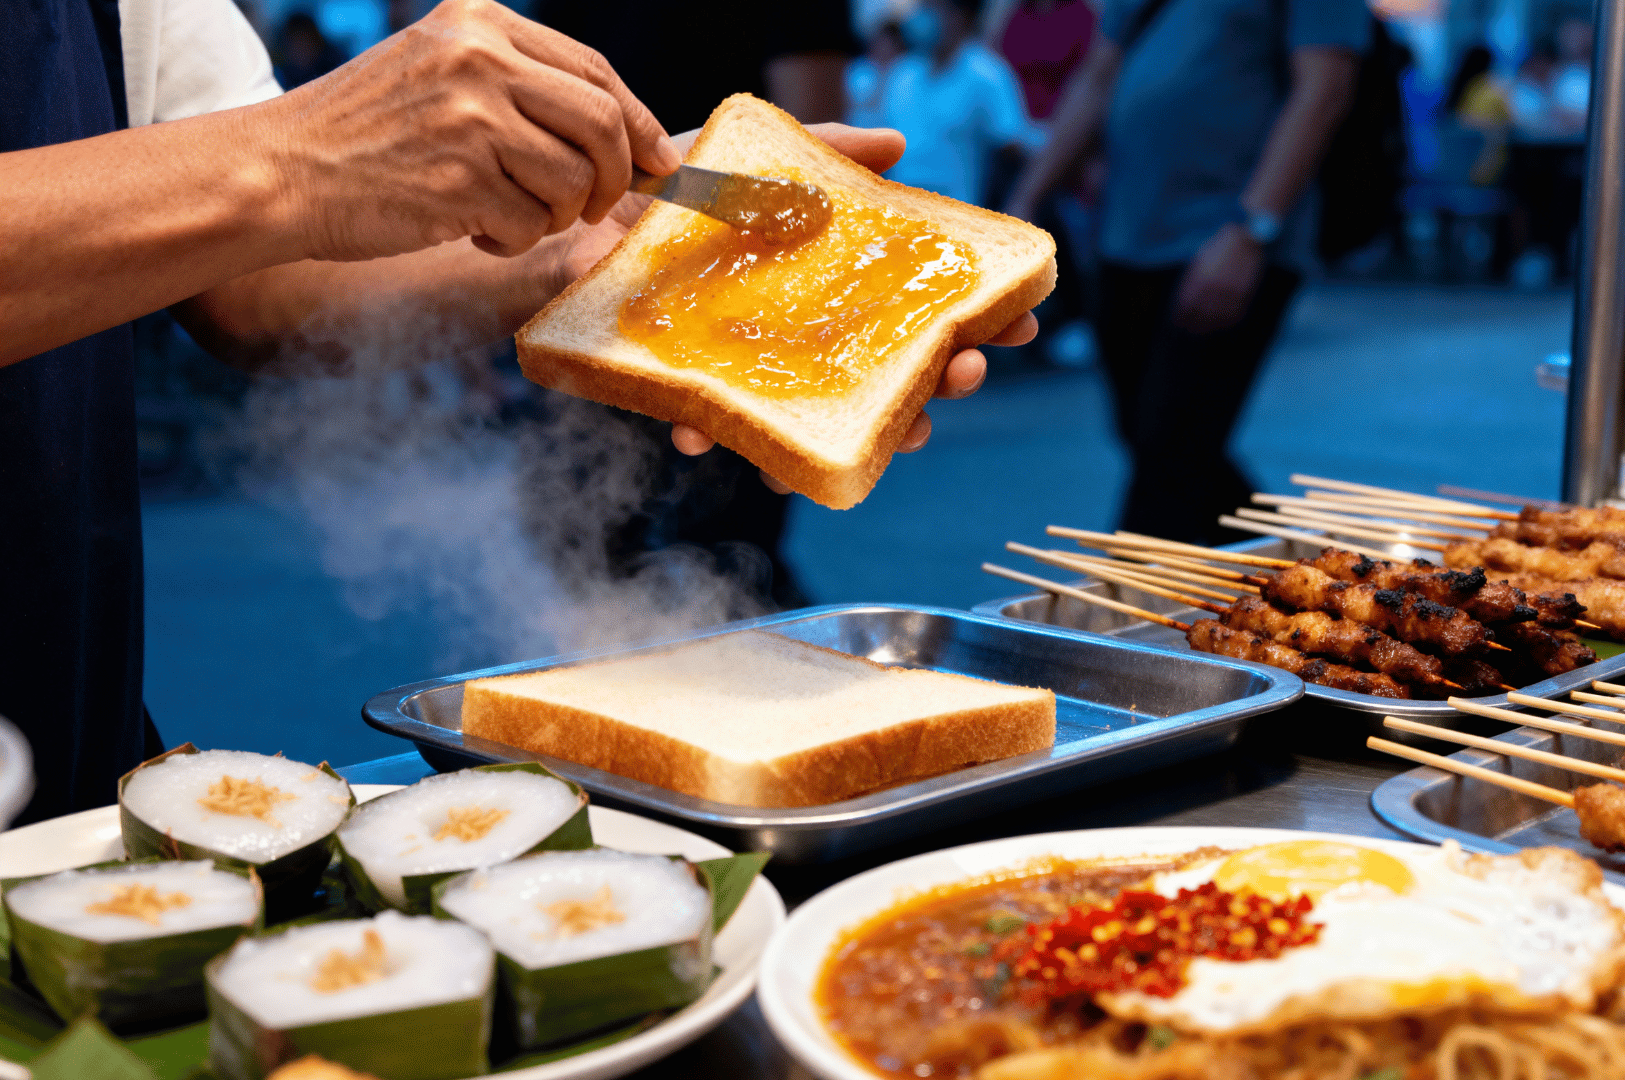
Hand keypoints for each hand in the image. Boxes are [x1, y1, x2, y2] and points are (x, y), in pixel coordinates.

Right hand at [266, 0, 678, 262]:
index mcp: (482, 23)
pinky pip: (530, 225)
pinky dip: (511, 241)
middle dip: (613, 178)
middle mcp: (481, 60)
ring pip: (572, 182)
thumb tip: (628, 137)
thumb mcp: (440, 72)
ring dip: (554, 217)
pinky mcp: (460, 179)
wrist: (281, 172)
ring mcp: (471, 118)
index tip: (659, 162)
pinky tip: (470, 229)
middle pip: (602, 125)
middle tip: (593, 208)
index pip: (595, 72)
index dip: (638, 125)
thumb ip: (522, 85)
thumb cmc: (368, 134)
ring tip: (507, 215)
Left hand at [550, 123, 1040, 489]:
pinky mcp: (695, 393)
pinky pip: (719, 431)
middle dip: (943, 383)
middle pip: (894, 377)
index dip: (978, 321)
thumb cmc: (669, 194)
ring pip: (824, 422)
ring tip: (902, 429)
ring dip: (868, 432)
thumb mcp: (747, 159)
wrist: (574, 223)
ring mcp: (757, 373)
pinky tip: (705, 434)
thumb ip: (821, 151)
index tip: (1022, 321)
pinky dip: (717, 435)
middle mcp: (805, 338)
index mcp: (832, 288)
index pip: (920, 312)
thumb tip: (897, 143)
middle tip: (969, 372)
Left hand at [1172, 223, 1264, 333]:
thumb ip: (1193, 280)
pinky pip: (1234, 313)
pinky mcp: (1244, 293)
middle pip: (1201, 314)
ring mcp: (1231, 292)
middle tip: (1189, 330)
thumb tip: (1185, 301)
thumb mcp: (1201, 260)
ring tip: (1203, 331)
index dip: (1182, 316)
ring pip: (1217, 317)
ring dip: (1209, 326)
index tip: (1179, 322)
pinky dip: (1227, 322)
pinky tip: (1221, 325)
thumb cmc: (1219, 248)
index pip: (1187, 305)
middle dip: (1194, 324)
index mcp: (1201, 278)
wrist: (1246, 240)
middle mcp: (1215, 287)